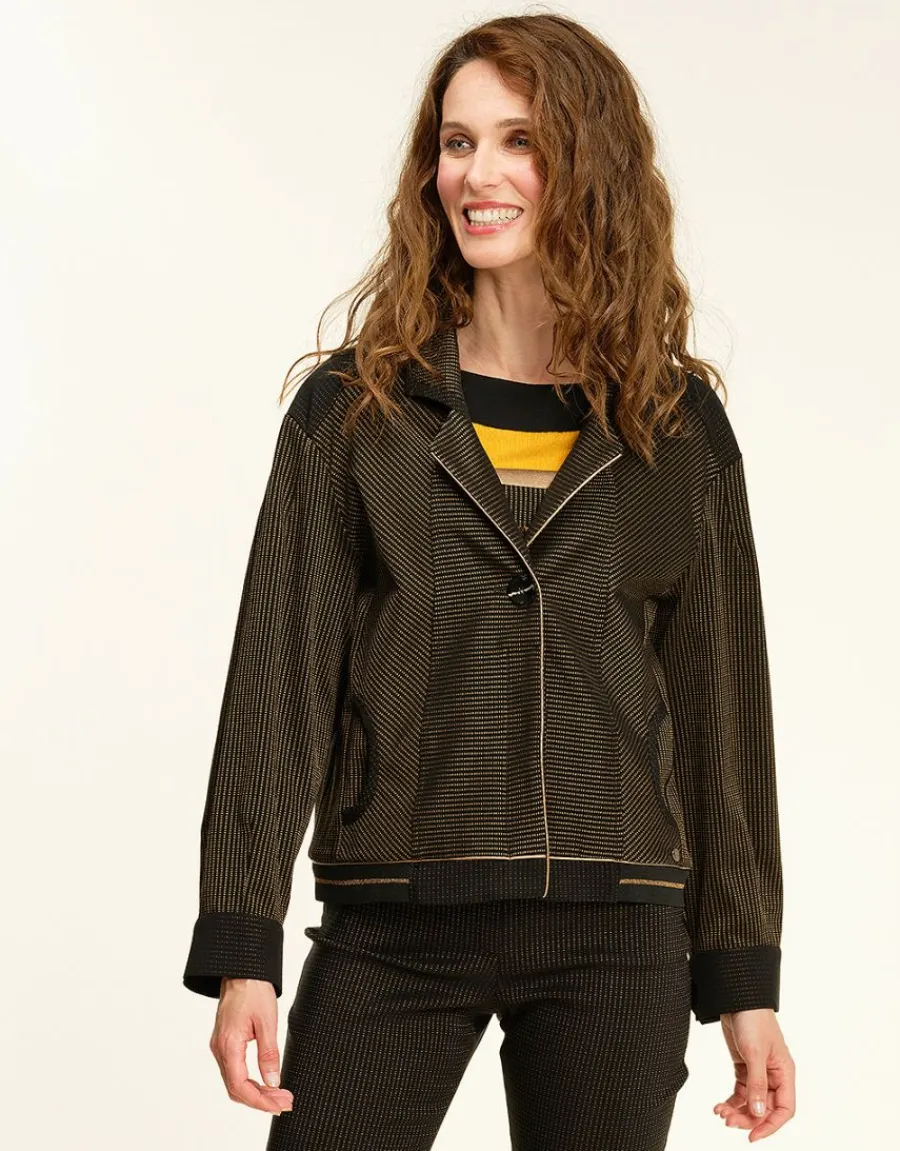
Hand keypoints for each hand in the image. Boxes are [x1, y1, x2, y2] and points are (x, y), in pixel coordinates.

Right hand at [208, 977, 294, 1113]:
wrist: (242, 968)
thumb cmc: (254, 989)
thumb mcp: (267, 1021)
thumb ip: (269, 1054)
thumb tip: (273, 1081)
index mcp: (229, 1044)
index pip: (239, 1086)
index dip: (259, 1101)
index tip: (278, 1106)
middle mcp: (220, 1048)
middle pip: (236, 1088)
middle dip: (260, 1100)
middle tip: (284, 1102)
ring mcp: (220, 1046)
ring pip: (234, 1081)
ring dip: (255, 1091)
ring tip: (279, 1095)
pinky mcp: (224, 1042)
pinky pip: (233, 1070)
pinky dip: (249, 1081)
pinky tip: (264, 1082)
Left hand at [713, 1008, 794, 1139]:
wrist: (737, 997)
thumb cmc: (754, 1019)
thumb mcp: (755, 1053)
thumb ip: (757, 1084)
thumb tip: (759, 1113)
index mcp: (784, 1073)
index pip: (784, 1109)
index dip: (770, 1126)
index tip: (752, 1136)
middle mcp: (773, 1075)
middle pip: (765, 1109)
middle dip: (748, 1118)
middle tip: (728, 1121)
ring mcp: (758, 1071)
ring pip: (751, 1102)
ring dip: (737, 1111)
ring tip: (720, 1113)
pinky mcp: (744, 1066)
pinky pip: (740, 1092)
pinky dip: (731, 1101)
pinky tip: (719, 1105)